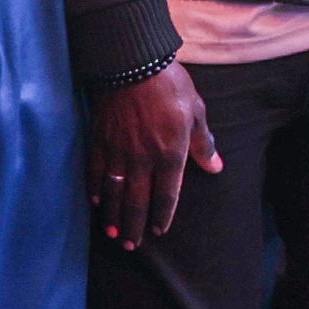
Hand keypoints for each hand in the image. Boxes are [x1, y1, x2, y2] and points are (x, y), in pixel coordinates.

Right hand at [89, 62, 220, 250]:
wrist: (131, 63)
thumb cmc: (170, 86)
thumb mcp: (196, 112)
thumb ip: (203, 143)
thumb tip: (215, 166)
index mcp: (170, 153)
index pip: (167, 194)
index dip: (163, 216)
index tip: (159, 232)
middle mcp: (142, 159)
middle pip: (138, 201)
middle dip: (135, 226)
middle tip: (132, 246)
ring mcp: (117, 152)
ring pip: (114, 193)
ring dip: (113, 216)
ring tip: (114, 234)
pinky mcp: (98, 141)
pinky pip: (94, 172)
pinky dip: (95, 190)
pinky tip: (96, 204)